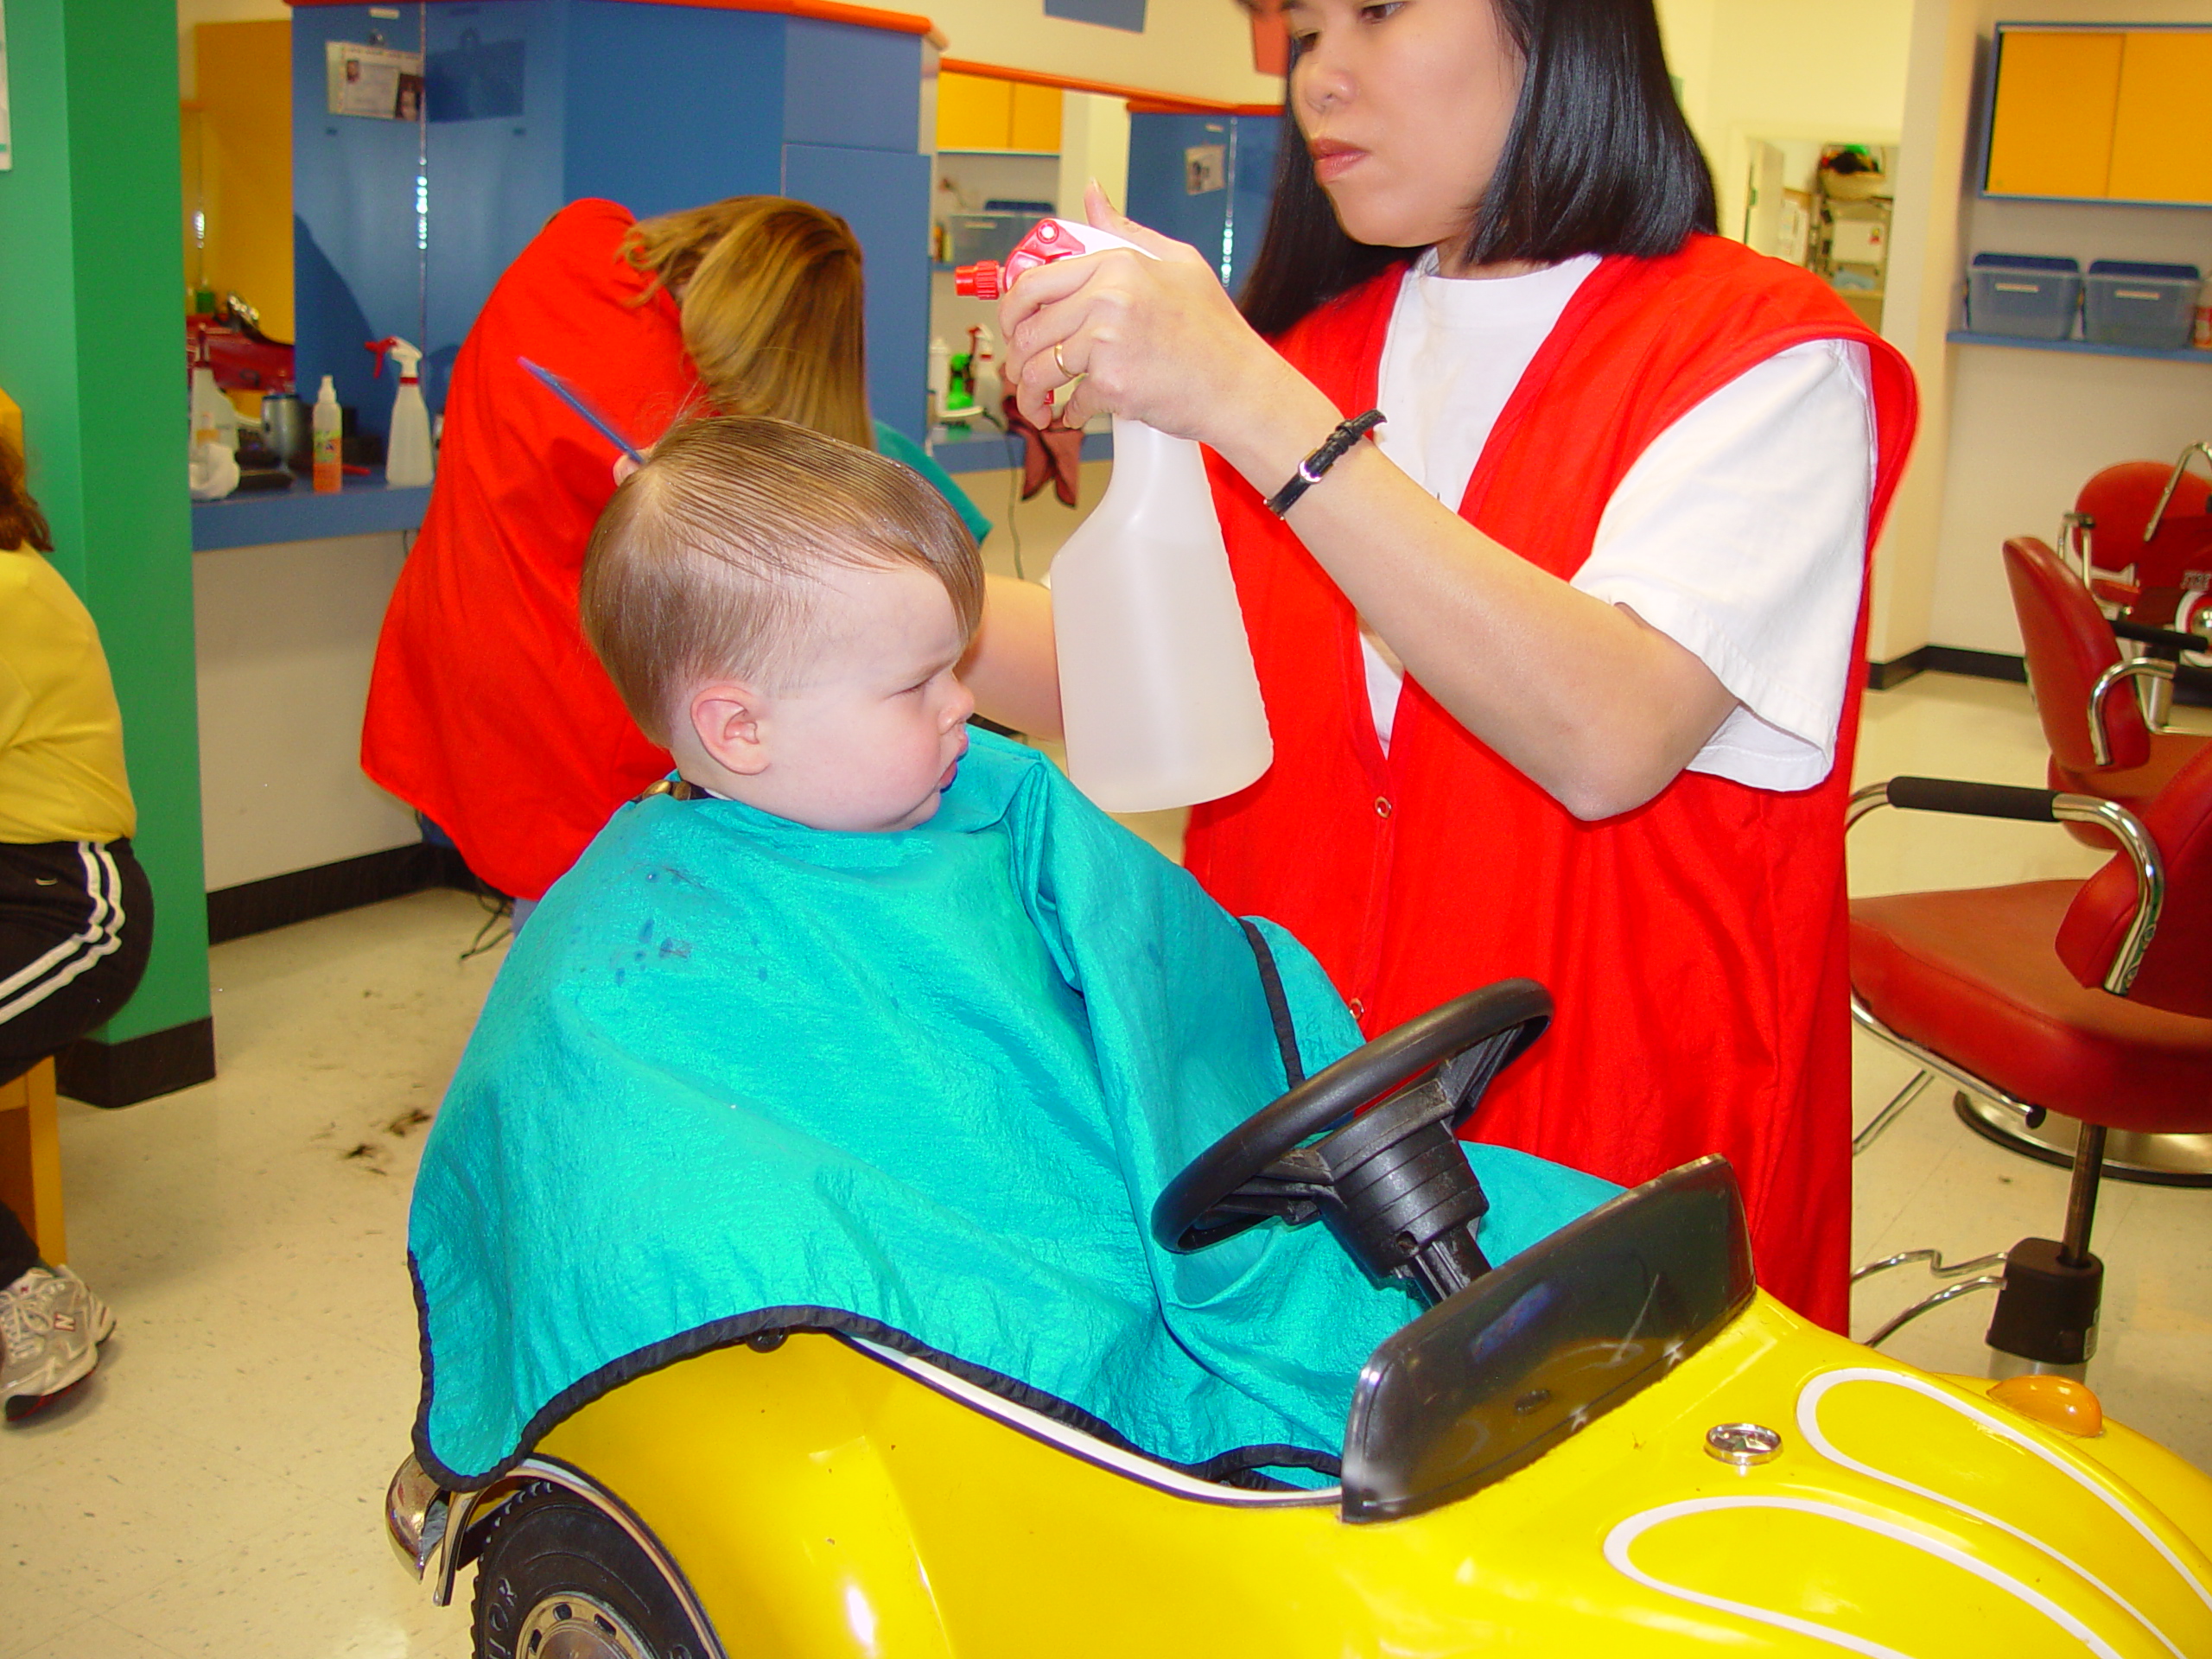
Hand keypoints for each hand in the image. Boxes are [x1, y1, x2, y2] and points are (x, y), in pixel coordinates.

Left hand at [997, 184, 1295, 444]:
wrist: (1240, 387)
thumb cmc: (1214, 331)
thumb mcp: (1178, 262)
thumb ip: (1125, 231)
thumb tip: (1092, 195)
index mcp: (1116, 265)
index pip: (1033, 281)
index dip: (1011, 310)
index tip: (1013, 326)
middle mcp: (1107, 299)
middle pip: (1028, 329)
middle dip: (1017, 357)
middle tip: (1023, 371)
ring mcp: (1107, 342)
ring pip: (1041, 370)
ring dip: (1033, 393)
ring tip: (1041, 403)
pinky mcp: (1112, 384)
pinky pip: (1072, 401)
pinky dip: (1072, 414)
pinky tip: (1080, 413)